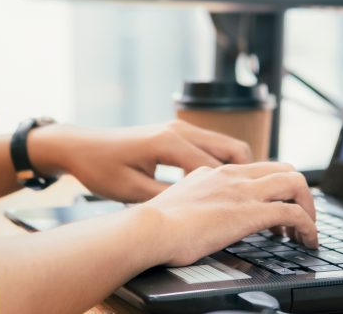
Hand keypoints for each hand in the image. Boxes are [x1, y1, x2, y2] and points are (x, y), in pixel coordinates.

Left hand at [29, 119, 251, 201]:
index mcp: (170, 143)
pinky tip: (223, 185)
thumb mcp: (132, 192)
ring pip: (225, 144)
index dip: (237, 191)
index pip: (218, 169)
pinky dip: (224, 161)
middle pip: (232, 149)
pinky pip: (211, 144)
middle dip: (250, 174)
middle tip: (260, 201)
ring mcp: (178, 128)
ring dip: (239, 167)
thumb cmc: (101, 169)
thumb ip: (165, 199)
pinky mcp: (175, 132)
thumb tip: (197, 213)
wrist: (81, 146)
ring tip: (247, 196)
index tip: (256, 210)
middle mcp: (179, 130)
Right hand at [142, 162, 317, 266]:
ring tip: (306, 231)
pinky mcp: (250, 213)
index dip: (274, 188)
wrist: (149, 228)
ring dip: (308, 207)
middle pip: (283, 168)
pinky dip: (308, 226)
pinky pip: (293, 213)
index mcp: (216, 172)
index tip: (275, 209)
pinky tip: (307, 240)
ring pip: (295, 183)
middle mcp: (233, 176)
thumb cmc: (156, 223)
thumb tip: (200, 213)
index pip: (257, 169)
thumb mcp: (180, 201)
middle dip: (299, 193)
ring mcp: (243, 192)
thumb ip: (196, 199)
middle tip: (298, 218)